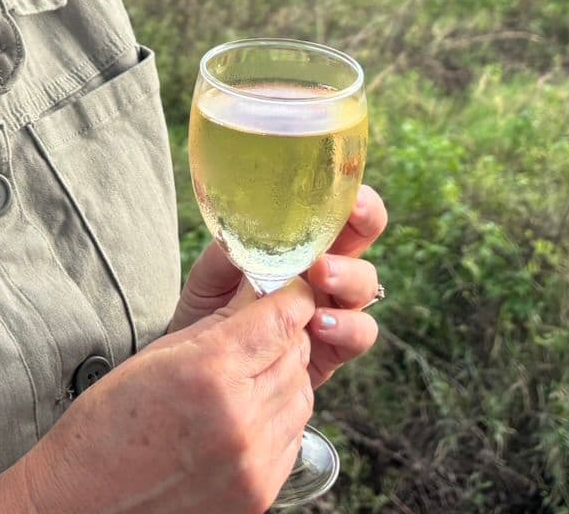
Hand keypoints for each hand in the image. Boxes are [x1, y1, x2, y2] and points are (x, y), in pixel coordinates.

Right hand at [20, 277, 317, 513]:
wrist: (84, 504)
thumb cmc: (108, 425)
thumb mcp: (157, 355)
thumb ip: (219, 323)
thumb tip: (259, 290)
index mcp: (210, 372)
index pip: (282, 317)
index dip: (290, 296)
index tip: (289, 289)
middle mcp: (240, 418)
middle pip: (296, 354)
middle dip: (285, 335)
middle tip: (263, 329)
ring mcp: (253, 462)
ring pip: (301, 396)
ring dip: (284, 377)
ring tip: (250, 374)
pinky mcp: (259, 493)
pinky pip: (292, 438)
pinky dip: (279, 419)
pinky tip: (247, 414)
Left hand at [167, 184, 387, 388]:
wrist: (202, 373)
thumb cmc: (208, 314)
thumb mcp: (210, 278)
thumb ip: (228, 253)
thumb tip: (244, 229)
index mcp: (302, 243)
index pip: (338, 208)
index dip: (353, 197)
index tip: (348, 194)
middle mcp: (326, 271)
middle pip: (366, 236)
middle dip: (362, 227)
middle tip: (330, 231)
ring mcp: (334, 309)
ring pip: (366, 286)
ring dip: (349, 278)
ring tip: (321, 276)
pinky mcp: (333, 350)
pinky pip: (360, 334)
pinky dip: (348, 326)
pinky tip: (320, 324)